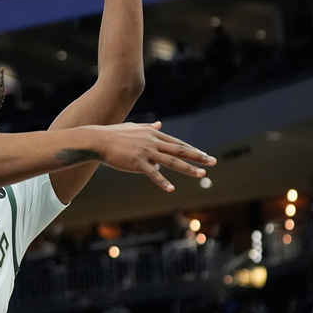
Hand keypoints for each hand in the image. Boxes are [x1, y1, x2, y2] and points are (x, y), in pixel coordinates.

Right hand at [93, 121, 214, 191]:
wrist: (98, 140)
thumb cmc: (115, 134)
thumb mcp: (135, 127)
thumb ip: (149, 127)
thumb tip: (160, 124)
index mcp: (153, 135)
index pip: (177, 143)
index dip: (192, 149)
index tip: (205, 155)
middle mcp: (153, 142)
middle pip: (180, 150)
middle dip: (198, 156)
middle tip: (213, 161)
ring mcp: (146, 152)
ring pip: (171, 161)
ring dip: (188, 168)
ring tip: (202, 174)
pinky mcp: (136, 163)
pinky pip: (152, 174)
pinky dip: (162, 181)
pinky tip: (171, 188)